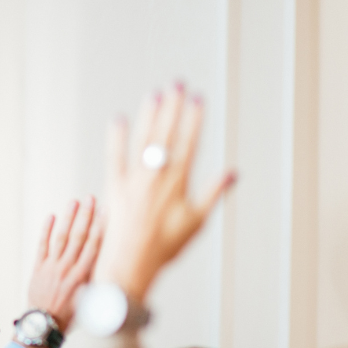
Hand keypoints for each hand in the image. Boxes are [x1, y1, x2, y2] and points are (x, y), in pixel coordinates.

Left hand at [27, 196, 104, 330]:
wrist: (44, 327)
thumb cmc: (69, 318)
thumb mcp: (91, 303)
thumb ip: (98, 284)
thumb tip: (113, 271)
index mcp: (83, 277)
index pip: (94, 246)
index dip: (101, 227)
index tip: (106, 211)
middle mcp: (68, 268)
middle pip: (79, 236)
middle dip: (86, 215)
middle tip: (90, 198)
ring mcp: (51, 267)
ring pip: (61, 237)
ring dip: (68, 218)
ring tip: (73, 202)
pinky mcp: (38, 269)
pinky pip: (42, 245)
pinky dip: (46, 230)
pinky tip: (51, 216)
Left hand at [93, 82, 234, 300]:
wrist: (132, 264)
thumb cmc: (167, 246)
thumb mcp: (197, 221)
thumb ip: (214, 193)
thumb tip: (234, 172)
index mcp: (178, 183)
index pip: (189, 143)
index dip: (194, 119)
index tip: (198, 98)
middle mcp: (156, 177)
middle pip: (166, 135)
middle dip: (173, 107)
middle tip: (177, 83)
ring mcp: (134, 180)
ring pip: (143, 141)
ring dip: (150, 115)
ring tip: (156, 93)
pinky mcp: (114, 186)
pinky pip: (114, 157)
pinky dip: (116, 138)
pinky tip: (119, 119)